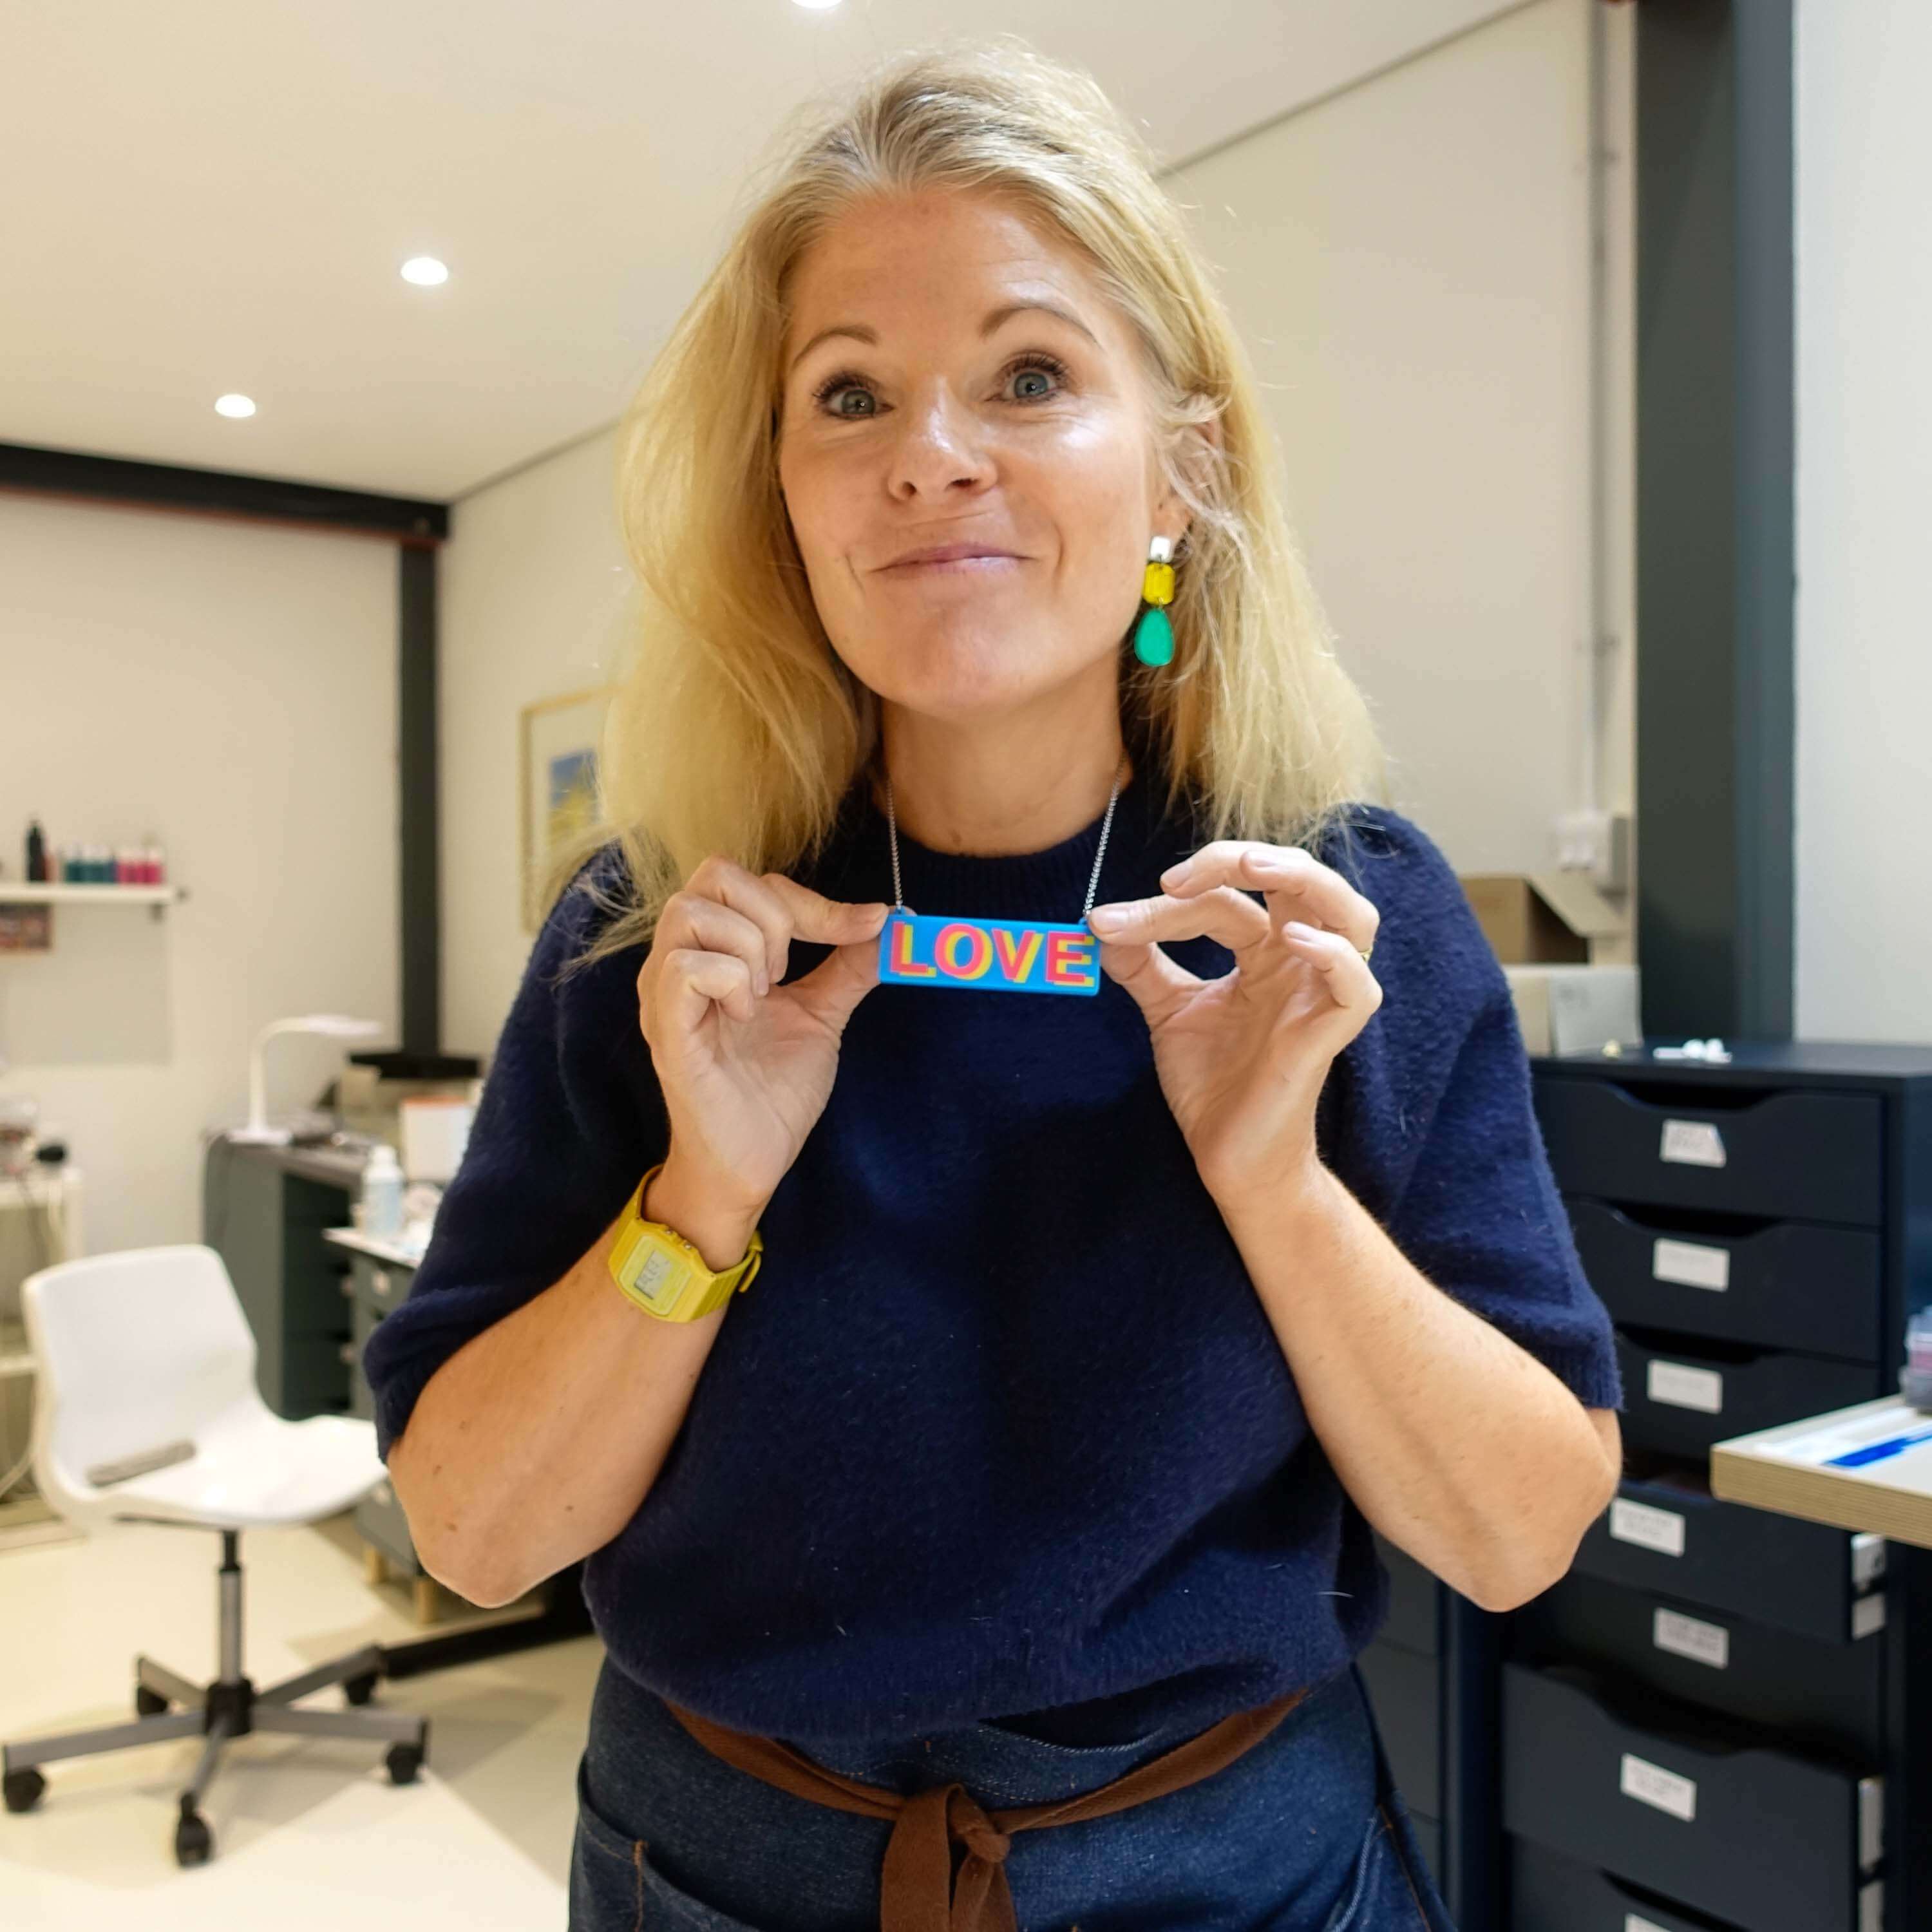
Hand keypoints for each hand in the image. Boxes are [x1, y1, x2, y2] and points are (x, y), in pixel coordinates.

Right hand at [637, 858, 889, 1212]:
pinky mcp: (667, 1028)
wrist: (751, 1160)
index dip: (812, 901)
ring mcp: (666, 992)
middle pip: (713, 874)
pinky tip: (744, 1016)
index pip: (749, 879)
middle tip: (789, 974)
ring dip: (750, 949)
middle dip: (774, 914)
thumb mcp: (821, 1016)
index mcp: (715, 950)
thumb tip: (887, 925)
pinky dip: (730, 981)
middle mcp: (680, 960)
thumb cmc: (772, 1092)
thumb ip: (848, 967)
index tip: (866, 927)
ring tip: (763, 998)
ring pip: (693, 912)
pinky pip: (685, 967)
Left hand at [1085, 841, 1382, 1206]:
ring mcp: (1318, 994)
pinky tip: (1293, 941)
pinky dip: (1334, 955)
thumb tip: (1101, 921)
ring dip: (1307, 879)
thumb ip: (1140, 964)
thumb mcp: (1168, 1010)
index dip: (1168, 904)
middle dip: (1242, 860)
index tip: (1108, 923)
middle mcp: (1297, 963)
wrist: (1226, 1156)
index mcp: (1263, 951)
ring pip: (1352, 915)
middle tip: (1181, 874)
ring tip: (1255, 866)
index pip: (1225, 901)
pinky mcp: (1329, 1033)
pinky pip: (1357, 985)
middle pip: (1298, 881)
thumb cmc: (1211, 1083)